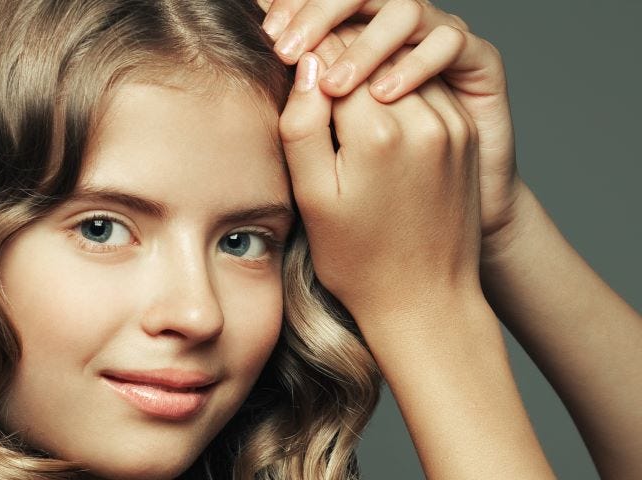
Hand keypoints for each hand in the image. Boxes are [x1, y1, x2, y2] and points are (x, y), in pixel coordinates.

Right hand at [279, 48, 482, 321]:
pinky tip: (371, 98)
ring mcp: (454, 124)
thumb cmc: (358, 260)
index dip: (303, 47)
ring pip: (401, 60)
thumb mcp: (311, 198)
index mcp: (378, 134)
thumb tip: (306, 66)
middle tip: (301, 47)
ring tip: (334, 76)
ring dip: (367, 59)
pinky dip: (397, 78)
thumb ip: (302, 126)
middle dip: (334, 46)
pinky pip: (426, 83)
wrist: (428, 301)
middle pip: (370, 51)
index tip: (281, 49)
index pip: (333, 56)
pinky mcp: (467, 132)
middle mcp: (424, 119)